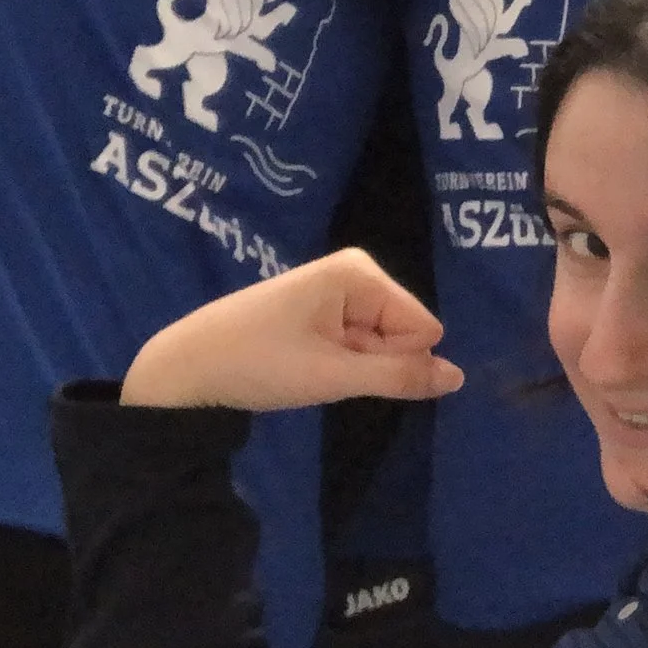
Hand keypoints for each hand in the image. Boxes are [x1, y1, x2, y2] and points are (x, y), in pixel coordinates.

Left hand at [123, 250, 463, 410]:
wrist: (188, 368)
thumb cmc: (261, 364)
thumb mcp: (334, 376)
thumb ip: (400, 376)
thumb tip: (459, 378)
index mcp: (360, 272)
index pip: (422, 328)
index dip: (393, 359)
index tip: (343, 364)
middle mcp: (355, 270)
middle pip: (403, 331)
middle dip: (374, 360)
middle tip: (324, 367)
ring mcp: (337, 287)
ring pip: (381, 340)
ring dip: (355, 364)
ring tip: (309, 365)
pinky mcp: (322, 307)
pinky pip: (359, 339)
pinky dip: (340, 359)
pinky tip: (305, 363)